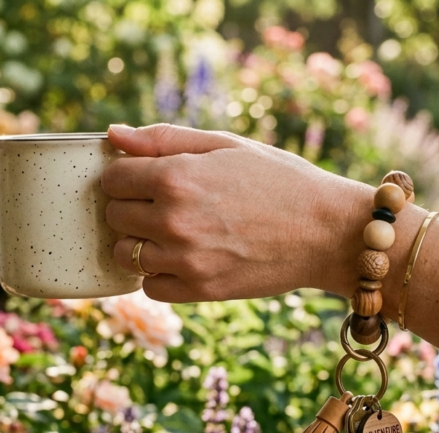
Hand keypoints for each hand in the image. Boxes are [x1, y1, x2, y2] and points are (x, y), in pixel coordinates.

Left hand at [100, 124, 372, 302]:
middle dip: (131, 207)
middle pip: (114, 217)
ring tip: (172, 232)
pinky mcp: (200, 291)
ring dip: (140, 242)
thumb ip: (164, 139)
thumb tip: (113, 135)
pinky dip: (159, 274)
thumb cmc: (280, 180)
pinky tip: (184, 258)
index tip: (145, 178)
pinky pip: (150, 287)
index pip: (112, 180)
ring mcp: (185, 260)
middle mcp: (174, 220)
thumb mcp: (226, 145)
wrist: (327, 232)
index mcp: (176, 177)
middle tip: (164, 204)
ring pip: (125, 254)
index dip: (126, 176)